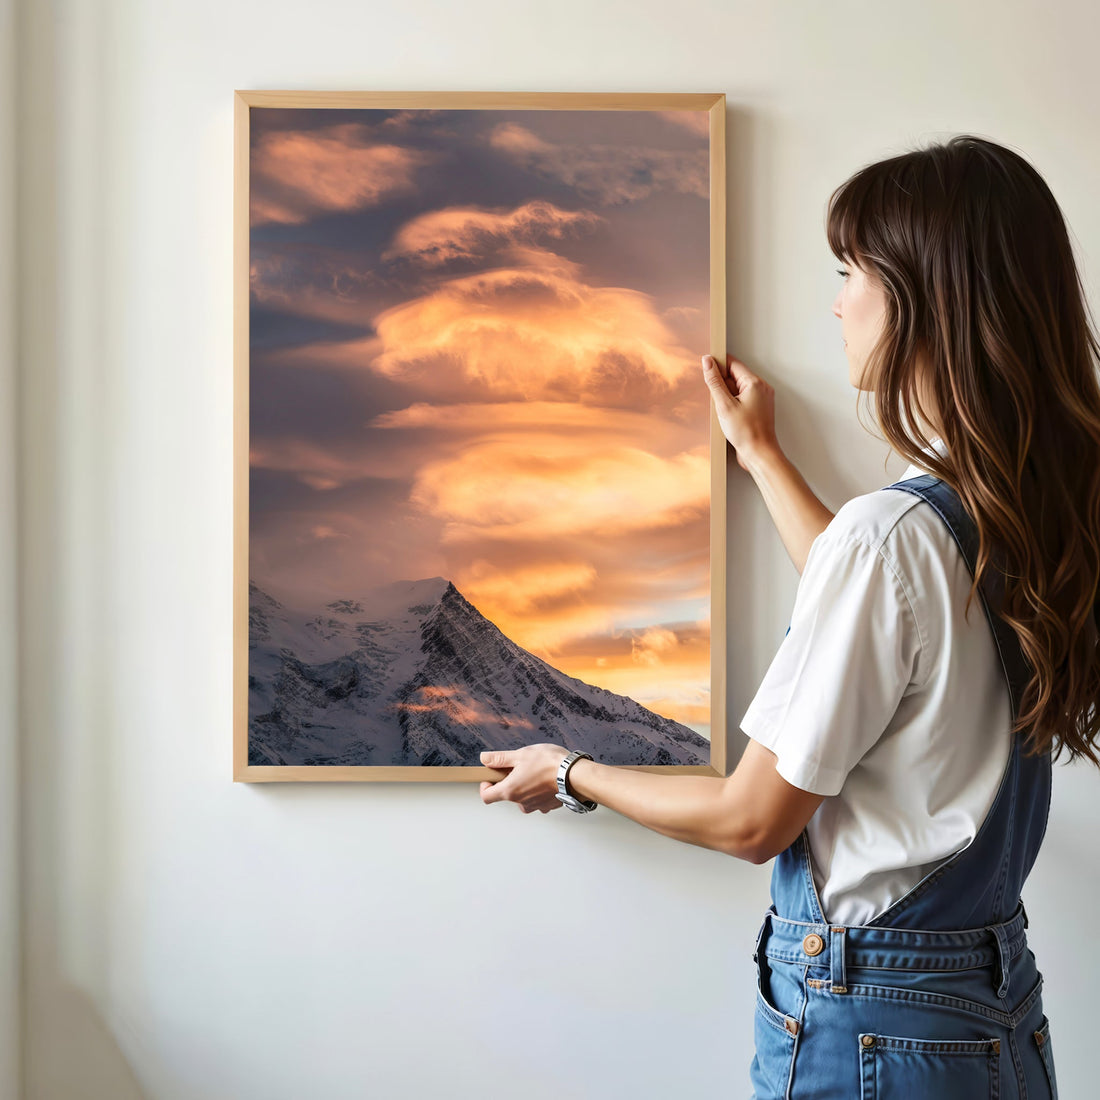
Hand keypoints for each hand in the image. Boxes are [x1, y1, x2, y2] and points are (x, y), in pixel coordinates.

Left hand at [479, 744, 568, 813]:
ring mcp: (535, 806)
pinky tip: (546, 778)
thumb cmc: (550, 764)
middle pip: (506, 795)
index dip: (485, 786)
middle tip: (518, 767)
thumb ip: (499, 758)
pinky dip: (538, 790)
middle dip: (509, 781)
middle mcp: (521, 802)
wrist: (575, 775)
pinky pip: (538, 799)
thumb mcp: (520, 755)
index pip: (487, 796)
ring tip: (535, 771)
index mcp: (510, 790)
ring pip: (523, 798)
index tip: (491, 776)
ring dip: (524, 786)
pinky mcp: (548, 805)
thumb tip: (484, 759)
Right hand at [701, 353, 780, 472]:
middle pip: (735, 376)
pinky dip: (733, 404)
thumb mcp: (724, 405)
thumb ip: (714, 381)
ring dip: (727, 396)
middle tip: (718, 401)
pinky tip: (729, 417)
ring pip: (738, 388)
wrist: (759, 454)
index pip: (733, 363)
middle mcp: (761, 388)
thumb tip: (707, 362)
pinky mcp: (759, 408)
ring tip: (725, 412)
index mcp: (755, 383)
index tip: (706, 370)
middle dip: (722, 385)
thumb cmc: (746, 433)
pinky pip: (742, 399)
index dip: (718, 366)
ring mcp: (761, 398)